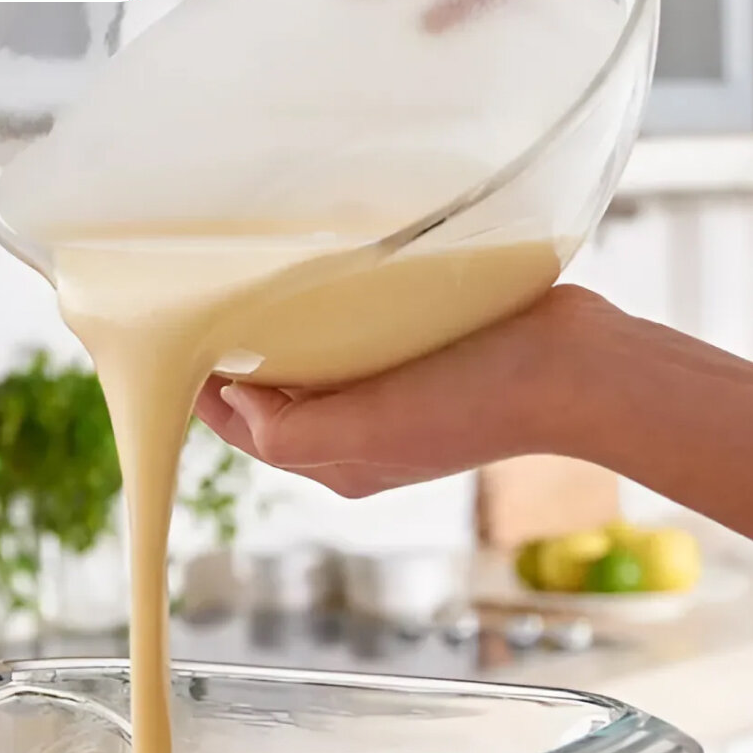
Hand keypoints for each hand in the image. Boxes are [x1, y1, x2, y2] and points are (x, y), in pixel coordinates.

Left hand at [195, 285, 600, 497]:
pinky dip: (330, 325)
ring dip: (283, 341)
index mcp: (342, 463)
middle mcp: (361, 438)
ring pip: (314, 373)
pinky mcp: (422, 365)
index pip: (249, 431)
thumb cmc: (477, 403)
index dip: (206, 394)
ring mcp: (394, 401)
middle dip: (239, 365)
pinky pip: (356, 347)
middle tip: (208, 305)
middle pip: (275, 405)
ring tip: (254, 291)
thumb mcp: (369, 431)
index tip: (177, 342)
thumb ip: (291, 431)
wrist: (574, 371)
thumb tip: (234, 400)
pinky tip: (325, 288)